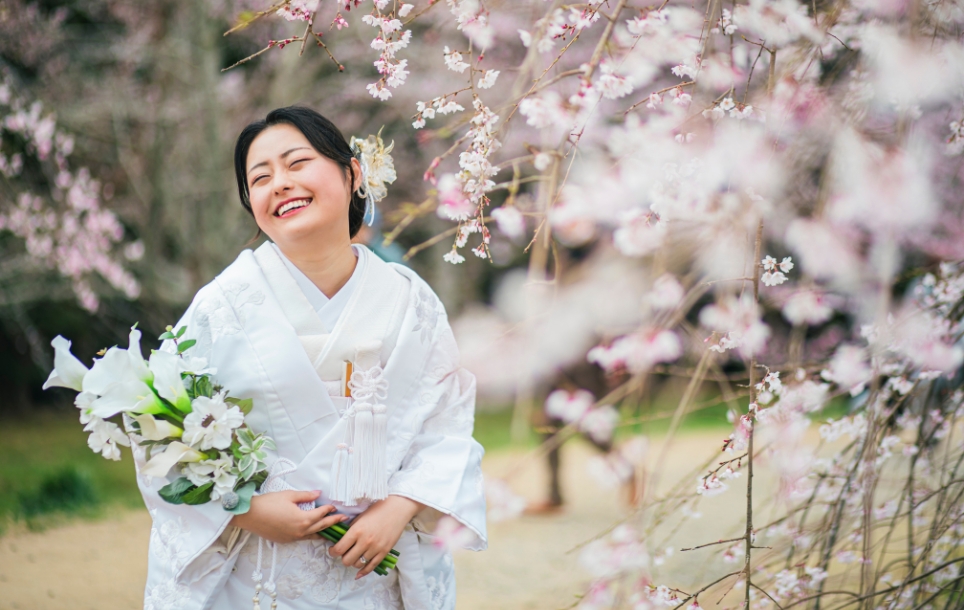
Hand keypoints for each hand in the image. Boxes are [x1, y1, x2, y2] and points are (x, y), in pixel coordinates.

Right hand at [229, 490, 347, 543]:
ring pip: (313, 535)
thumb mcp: (289, 495)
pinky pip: (303, 539)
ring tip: (333, 529)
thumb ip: (306, 496)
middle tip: (344, 520)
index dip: (329, 509)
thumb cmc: (268, 503)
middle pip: (321, 526)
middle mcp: (300, 531)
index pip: (321, 514)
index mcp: (303, 519)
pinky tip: (314, 533)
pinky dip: (311, 535)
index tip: (335, 506)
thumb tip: (318, 494)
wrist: (249, 515)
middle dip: (333, 522)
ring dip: (323, 531)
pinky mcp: (286, 540)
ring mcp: (293, 538)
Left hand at [328, 495, 424, 578]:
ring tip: (355, 556)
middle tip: (344, 553)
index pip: (339, 549)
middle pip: (347, 560)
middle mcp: (365, 541)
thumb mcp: (360, 517)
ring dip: (354, 562)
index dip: (332, 552)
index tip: (332, 550)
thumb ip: (350, 530)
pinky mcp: (384, 552)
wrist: (397, 509)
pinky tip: (359, 573)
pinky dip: (364, 571)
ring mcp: (375, 548)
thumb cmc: (377, 510)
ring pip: (358, 564)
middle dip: (343, 558)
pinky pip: (371, 567)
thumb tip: (340, 540)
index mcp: (356, 531)